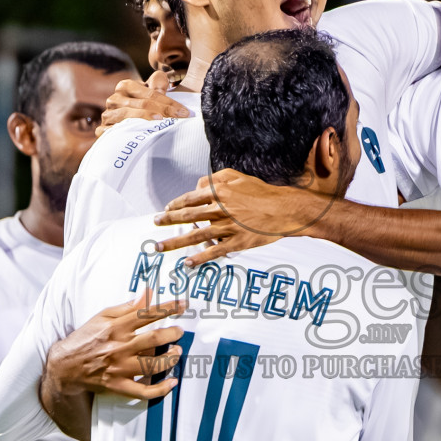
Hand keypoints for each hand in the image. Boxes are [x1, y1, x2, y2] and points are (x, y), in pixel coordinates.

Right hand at [41, 291, 186, 403]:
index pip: (147, 314)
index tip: (183, 306)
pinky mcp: (118, 386)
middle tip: (179, 332)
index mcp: (116, 327)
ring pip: (152, 365)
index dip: (168, 308)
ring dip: (170, 359)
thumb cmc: (86, 338)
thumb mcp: (103, 316)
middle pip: (153, 339)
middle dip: (172, 335)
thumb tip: (149, 292)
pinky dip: (160, 390)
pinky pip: (143, 391)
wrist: (65, 365)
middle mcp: (119, 347)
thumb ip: (128, 306)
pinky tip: (172, 383)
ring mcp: (119, 368)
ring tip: (176, 353)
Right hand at [95, 73, 190, 135]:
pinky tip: (136, 135)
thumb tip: (162, 78)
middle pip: (142, 104)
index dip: (169, 102)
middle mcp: (114, 99)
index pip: (150, 93)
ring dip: (144, 118)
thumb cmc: (142, 111)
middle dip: (164, 110)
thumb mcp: (150, 96)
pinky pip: (113, 132)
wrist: (122, 133)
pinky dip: (123, 133)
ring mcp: (108, 115)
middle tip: (180, 117)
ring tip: (159, 121)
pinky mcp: (103, 131)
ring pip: (127, 115)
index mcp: (125, 86)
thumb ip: (157, 85)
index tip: (185, 112)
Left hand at [152, 170, 323, 264]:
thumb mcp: (239, 177)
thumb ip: (216, 178)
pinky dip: (199, 259)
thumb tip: (197, 184)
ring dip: (174, 242)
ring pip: (195, 236)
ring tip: (158, 246)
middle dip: (167, 220)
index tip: (165, 209)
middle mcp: (221, 209)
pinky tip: (187, 263)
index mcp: (220, 192)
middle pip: (187, 216)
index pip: (190, 198)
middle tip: (155, 224)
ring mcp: (228, 228)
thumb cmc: (263, 192)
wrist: (286, 210)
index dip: (175, 203)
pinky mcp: (237, 243)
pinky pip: (214, 251)